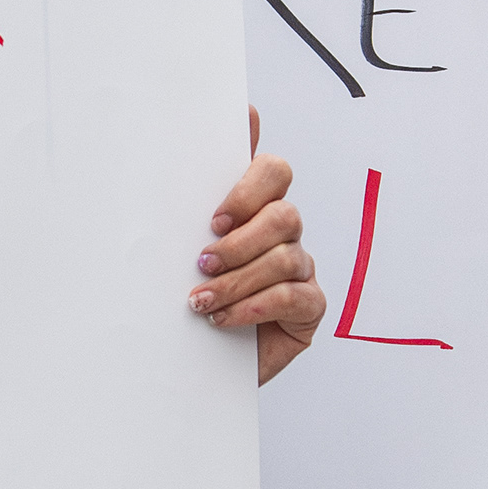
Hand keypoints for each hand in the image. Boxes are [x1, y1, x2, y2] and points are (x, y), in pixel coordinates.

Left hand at [196, 109, 324, 384]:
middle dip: (240, 241)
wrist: (188, 360)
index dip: (250, 187)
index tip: (214, 218)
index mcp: (255, 208)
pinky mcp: (309, 306)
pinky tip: (223, 319)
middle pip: (283, 214)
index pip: (273, 171)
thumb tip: (220, 127)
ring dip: (237, 281)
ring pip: (285, 258)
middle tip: (202, 262)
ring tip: (200, 302)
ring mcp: (300, 268)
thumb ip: (190, 196)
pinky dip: (253, 307)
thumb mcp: (178, 246)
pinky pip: (293, 296)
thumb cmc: (186, 294)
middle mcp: (283, 234)